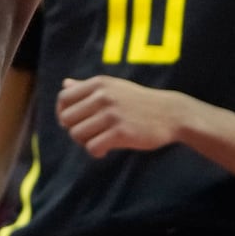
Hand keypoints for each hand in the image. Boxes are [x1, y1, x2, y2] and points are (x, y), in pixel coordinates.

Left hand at [56, 77, 189, 157]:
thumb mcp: (114, 87)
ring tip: (99, 141)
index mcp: (99, 83)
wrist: (171, 114)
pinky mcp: (121, 133)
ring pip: (77, 134)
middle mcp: (103, 96)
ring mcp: (112, 114)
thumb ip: (88, 87)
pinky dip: (96, 151)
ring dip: (85, 142)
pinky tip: (106, 149)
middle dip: (74, 129)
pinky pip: (92, 147)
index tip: (75, 122)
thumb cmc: (139, 102)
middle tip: (90, 134)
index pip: (64, 97)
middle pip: (67, 119)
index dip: (63, 112)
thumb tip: (64, 83)